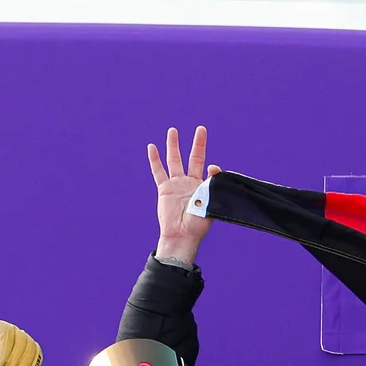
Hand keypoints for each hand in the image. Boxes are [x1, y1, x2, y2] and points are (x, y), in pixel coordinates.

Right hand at [148, 124, 212, 264]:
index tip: (213, 168)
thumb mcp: (210, 203)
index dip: (213, 169)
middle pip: (193, 158)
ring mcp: (177, 184)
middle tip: (201, 129)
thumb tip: (214, 166)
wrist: (182, 236)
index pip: (210, 171)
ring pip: (174, 160)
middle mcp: (190, 183)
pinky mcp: (164, 189)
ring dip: (173, 145)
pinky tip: (152, 147)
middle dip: (198, 143)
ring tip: (173, 131)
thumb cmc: (198, 224)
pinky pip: (158, 171)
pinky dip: (155, 159)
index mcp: (204, 187)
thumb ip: (212, 184)